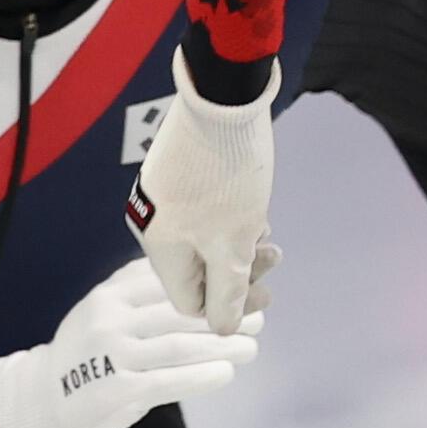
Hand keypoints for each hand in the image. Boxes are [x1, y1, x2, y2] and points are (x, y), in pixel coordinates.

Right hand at [0, 262, 256, 427]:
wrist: (38, 398)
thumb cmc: (87, 354)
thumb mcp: (106, 311)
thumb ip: (145, 297)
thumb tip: (208, 278)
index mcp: (111, 294)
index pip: (171, 279)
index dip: (214, 279)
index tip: (249, 280)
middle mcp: (109, 319)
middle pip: (181, 311)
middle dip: (227, 313)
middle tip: (261, 315)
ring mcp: (111, 355)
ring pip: (180, 345)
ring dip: (223, 345)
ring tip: (251, 347)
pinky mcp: (115, 390)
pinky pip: (168, 382)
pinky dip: (202, 377)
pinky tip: (226, 374)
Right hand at [129, 77, 277, 332]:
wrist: (223, 98)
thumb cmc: (229, 176)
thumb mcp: (235, 242)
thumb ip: (228, 291)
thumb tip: (221, 329)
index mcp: (161, 248)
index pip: (191, 301)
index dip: (230, 305)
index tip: (266, 293)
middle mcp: (152, 225)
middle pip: (199, 270)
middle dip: (240, 270)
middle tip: (274, 255)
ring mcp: (162, 198)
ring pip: (204, 240)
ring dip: (239, 243)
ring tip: (266, 227)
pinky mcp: (174, 175)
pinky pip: (202, 213)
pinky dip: (230, 219)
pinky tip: (254, 207)